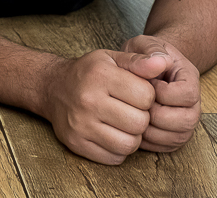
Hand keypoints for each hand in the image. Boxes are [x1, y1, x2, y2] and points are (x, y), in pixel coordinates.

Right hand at [41, 49, 168, 164]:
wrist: (52, 88)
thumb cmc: (88, 73)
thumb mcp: (111, 58)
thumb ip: (139, 61)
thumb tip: (163, 63)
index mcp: (100, 75)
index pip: (146, 97)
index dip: (147, 96)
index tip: (136, 93)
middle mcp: (88, 100)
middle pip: (139, 123)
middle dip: (141, 118)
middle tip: (130, 110)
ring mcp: (80, 124)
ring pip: (129, 144)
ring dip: (132, 136)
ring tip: (123, 124)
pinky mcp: (76, 143)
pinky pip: (114, 158)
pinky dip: (118, 150)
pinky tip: (111, 134)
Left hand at [123, 35, 201, 151]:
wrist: (144, 69)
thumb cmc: (144, 56)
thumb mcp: (144, 44)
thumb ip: (150, 49)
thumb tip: (159, 61)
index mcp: (190, 80)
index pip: (186, 95)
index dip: (162, 92)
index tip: (146, 83)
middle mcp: (193, 105)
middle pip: (185, 121)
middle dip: (155, 114)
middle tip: (136, 103)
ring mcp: (185, 123)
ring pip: (175, 138)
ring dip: (149, 129)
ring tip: (133, 113)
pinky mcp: (174, 136)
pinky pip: (164, 147)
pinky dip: (146, 140)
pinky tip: (132, 125)